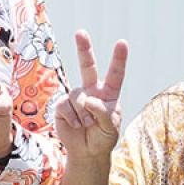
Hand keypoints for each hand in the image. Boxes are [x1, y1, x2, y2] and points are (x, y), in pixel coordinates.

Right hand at [55, 30, 126, 161]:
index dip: (118, 59)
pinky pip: (65, 106)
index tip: (122, 43)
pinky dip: (72, 118)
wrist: (86, 152)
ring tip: (87, 125)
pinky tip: (76, 126)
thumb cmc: (103, 138)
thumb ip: (104, 113)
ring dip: (83, 114)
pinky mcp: (62, 106)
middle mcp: (92, 91)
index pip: (115, 74)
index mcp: (109, 94)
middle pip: (87, 66)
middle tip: (80, 32)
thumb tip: (88, 100)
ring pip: (78, 96)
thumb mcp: (111, 129)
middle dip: (83, 49)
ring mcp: (76, 97)